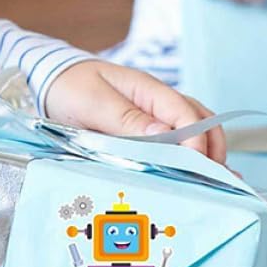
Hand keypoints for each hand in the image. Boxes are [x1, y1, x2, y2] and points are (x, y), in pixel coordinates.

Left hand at [44, 60, 226, 164]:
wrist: (51, 80)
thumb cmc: (70, 87)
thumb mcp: (93, 102)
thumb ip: (127, 118)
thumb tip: (164, 133)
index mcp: (147, 89)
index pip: (185, 113)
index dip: (196, 140)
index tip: (197, 166)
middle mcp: (157, 102)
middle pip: (200, 121)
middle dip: (212, 149)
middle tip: (215, 182)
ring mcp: (153, 115)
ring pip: (193, 131)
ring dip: (205, 155)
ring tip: (213, 186)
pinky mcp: (143, 131)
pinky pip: (172, 143)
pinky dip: (186, 159)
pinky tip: (193, 180)